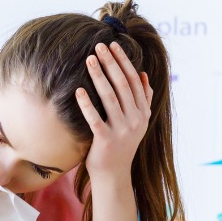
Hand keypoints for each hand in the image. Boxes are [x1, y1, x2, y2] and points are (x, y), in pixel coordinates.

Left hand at [76, 42, 152, 180]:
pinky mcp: (106, 141)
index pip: (134, 80)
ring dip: (98, 76)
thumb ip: (142, 99)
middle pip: (122, 84)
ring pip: (109, 97)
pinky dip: (87, 104)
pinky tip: (78, 90)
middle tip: (98, 46)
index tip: (113, 45)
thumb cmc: (121, 144)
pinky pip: (94, 118)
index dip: (124, 61)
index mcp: (143, 112)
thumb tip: (143, 75)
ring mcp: (122, 130)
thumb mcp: (137, 122)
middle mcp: (135, 120)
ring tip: (88, 60)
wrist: (114, 175)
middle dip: (110, 62)